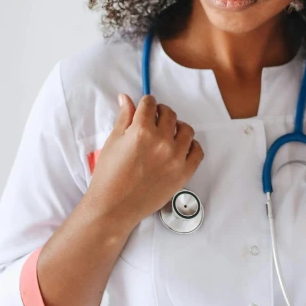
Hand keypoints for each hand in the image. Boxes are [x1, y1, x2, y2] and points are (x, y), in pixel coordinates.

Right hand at [85, 94, 203, 229]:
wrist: (114, 208)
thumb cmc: (108, 176)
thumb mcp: (113, 142)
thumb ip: (124, 117)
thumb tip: (126, 97)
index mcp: (141, 131)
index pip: (150, 104)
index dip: (146, 104)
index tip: (146, 108)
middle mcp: (161, 142)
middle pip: (169, 114)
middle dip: (161, 113)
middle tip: (154, 121)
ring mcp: (176, 158)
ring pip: (186, 130)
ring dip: (177, 127)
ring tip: (167, 134)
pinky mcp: (184, 173)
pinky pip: (197, 151)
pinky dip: (191, 146)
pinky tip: (180, 148)